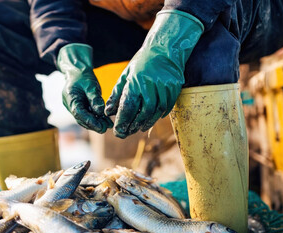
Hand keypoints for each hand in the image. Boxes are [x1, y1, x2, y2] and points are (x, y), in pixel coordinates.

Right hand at [58, 44, 112, 132]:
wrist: (77, 71)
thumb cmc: (83, 76)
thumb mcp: (90, 85)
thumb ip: (94, 98)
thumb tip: (100, 112)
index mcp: (70, 98)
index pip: (79, 113)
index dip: (90, 121)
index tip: (100, 127)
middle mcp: (70, 105)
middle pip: (81, 119)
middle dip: (93, 125)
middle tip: (105, 128)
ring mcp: (75, 107)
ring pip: (85, 118)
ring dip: (96, 123)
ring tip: (108, 125)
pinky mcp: (80, 107)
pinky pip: (88, 114)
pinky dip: (96, 118)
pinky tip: (106, 121)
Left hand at [105, 10, 203, 137]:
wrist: (165, 49)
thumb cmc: (142, 62)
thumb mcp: (126, 75)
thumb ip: (117, 94)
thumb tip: (108, 112)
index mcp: (136, 81)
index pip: (128, 107)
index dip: (122, 121)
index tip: (117, 131)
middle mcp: (150, 85)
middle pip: (142, 113)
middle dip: (134, 125)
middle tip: (127, 132)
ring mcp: (164, 88)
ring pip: (156, 112)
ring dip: (146, 123)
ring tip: (138, 128)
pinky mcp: (174, 89)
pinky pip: (166, 107)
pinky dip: (158, 116)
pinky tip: (151, 119)